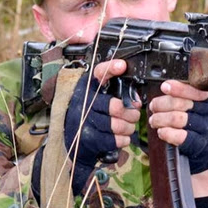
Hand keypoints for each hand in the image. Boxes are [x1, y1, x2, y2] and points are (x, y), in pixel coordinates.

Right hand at [65, 64, 139, 193]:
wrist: (72, 141)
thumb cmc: (91, 115)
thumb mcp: (97, 99)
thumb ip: (115, 94)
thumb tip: (136, 100)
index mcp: (87, 88)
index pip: (98, 73)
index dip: (110, 68)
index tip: (122, 66)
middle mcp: (84, 103)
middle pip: (116, 106)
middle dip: (132, 113)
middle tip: (134, 115)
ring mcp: (84, 122)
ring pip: (118, 125)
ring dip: (129, 127)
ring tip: (129, 127)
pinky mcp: (88, 139)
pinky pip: (115, 140)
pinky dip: (124, 139)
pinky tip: (123, 137)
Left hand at [148, 81, 207, 174]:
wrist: (204, 150)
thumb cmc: (195, 123)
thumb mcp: (195, 105)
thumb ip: (184, 95)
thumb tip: (166, 87)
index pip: (196, 90)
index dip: (179, 88)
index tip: (164, 87)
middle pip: (183, 103)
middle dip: (162, 104)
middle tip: (153, 107)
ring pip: (179, 118)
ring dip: (160, 118)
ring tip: (154, 120)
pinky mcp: (201, 144)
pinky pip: (182, 137)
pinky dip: (168, 133)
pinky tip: (161, 132)